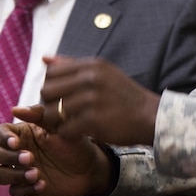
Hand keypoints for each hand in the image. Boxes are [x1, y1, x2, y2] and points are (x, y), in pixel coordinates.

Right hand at [0, 106, 111, 195]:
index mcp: (23, 134)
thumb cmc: (74, 144)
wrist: (89, 169)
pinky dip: (26, 189)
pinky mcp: (26, 188)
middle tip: (30, 158)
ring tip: (36, 174)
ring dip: (15, 175)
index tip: (16, 142)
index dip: (3, 138)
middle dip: (9, 157)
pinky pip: (15, 191)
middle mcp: (17, 152)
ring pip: (0, 174)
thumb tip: (16, 109)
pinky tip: (42, 184)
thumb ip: (40, 115)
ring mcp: (20, 171)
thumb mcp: (60, 126)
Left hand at [39, 55, 159, 145]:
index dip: (52, 89)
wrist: (151, 116)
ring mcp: (92, 98)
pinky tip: (81, 133)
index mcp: (92, 65)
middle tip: (65, 114)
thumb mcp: (103, 73)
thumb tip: (44, 59)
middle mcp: (91, 78)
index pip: (51, 73)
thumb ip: (73, 65)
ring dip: (59, 123)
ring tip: (73, 124)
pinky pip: (64, 130)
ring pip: (52, 113)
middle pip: (47, 91)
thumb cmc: (124, 96)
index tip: (63, 99)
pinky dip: (69, 135)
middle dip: (51, 105)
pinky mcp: (93, 120)